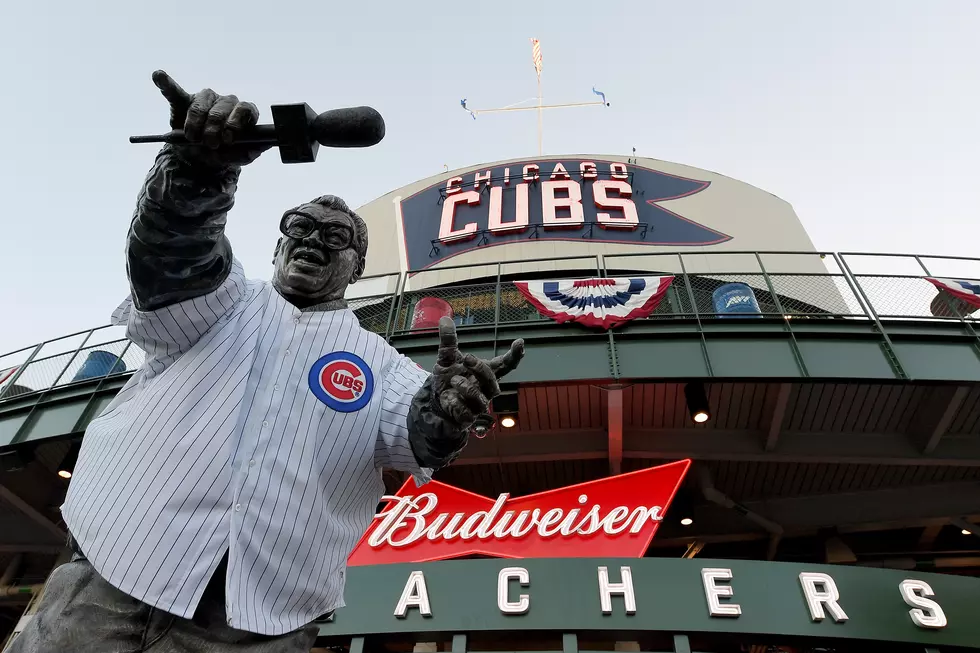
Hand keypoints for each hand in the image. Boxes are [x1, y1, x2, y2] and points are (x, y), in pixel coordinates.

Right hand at [151, 70, 271, 167]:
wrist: (200, 159)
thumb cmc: (223, 153)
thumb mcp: (238, 157)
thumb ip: (249, 152)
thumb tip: (261, 147)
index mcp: (243, 114)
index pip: (246, 109)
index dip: (236, 123)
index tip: (228, 138)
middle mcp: (226, 103)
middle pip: (223, 107)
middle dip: (215, 126)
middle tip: (209, 143)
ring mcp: (206, 100)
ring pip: (202, 103)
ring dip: (196, 122)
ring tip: (192, 137)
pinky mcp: (184, 101)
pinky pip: (175, 91)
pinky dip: (166, 83)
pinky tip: (158, 75)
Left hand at [431, 317, 524, 427]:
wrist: (436, 400)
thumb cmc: (449, 376)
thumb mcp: (447, 357)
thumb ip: (449, 340)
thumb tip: (445, 318)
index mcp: (487, 372)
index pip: (506, 364)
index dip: (514, 355)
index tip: (520, 342)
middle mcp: (486, 388)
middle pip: (492, 380)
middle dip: (481, 369)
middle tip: (467, 358)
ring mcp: (479, 404)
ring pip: (481, 399)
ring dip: (467, 388)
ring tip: (454, 381)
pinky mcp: (468, 417)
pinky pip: (466, 413)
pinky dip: (456, 404)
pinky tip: (449, 398)